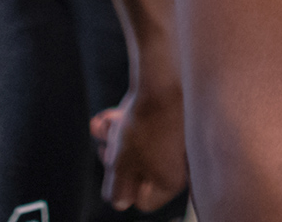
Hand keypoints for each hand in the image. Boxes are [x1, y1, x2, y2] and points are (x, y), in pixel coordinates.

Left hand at [88, 75, 188, 212]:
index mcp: (171, 181)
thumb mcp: (121, 164)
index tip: (115, 170)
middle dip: (117, 159)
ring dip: (116, 139)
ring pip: (138, 148)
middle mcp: (178, 164)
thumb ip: (117, 190)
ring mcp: (176, 142)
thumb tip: (119, 202)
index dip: (122, 187)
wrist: (162, 80)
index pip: (143, 200)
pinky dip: (126, 125)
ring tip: (103, 126)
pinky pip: (145, 129)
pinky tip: (108, 117)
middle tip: (106, 149)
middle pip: (139, 172)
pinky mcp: (172, 121)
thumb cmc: (145, 124)